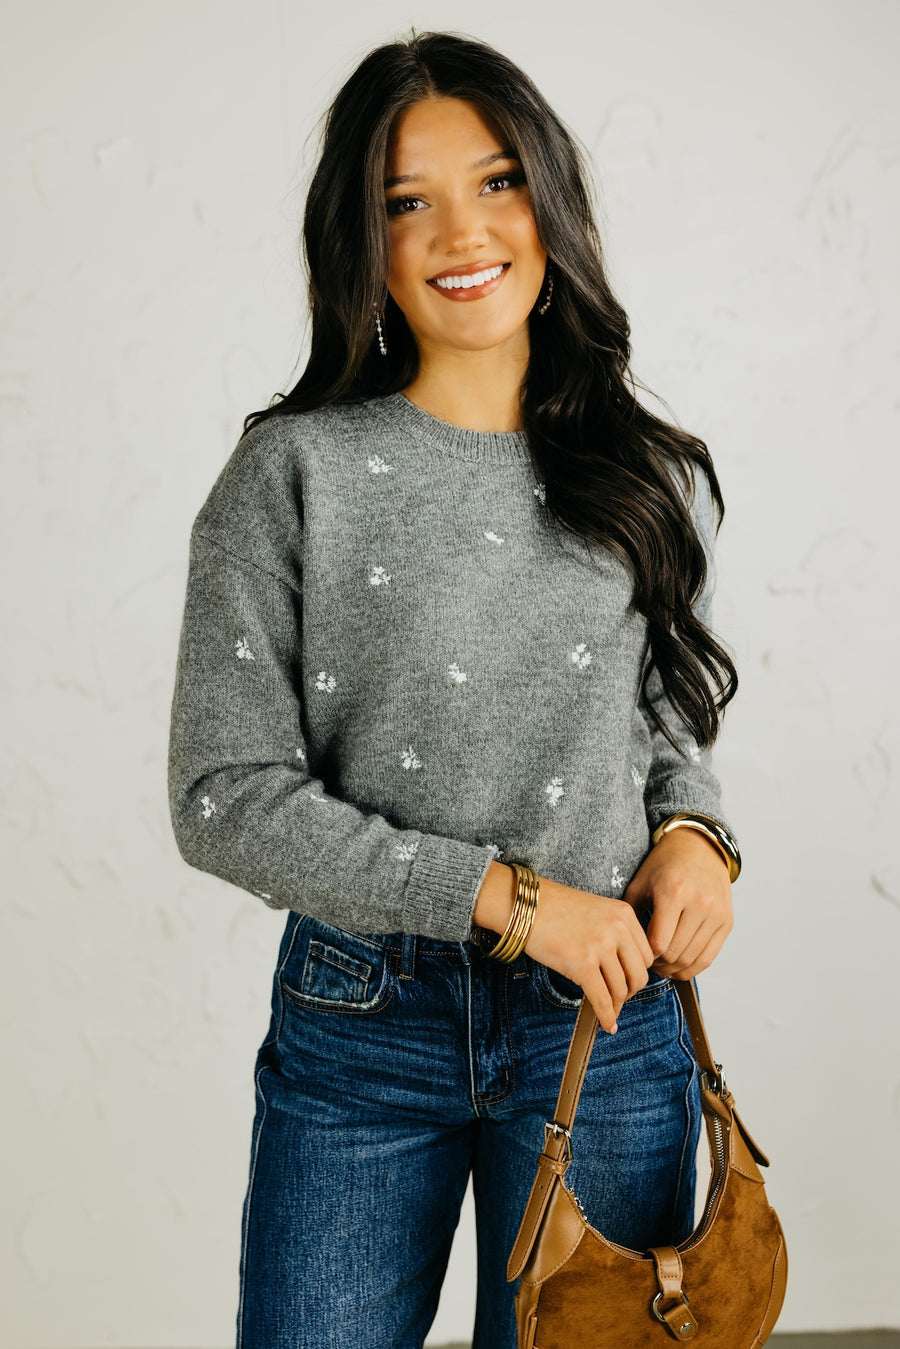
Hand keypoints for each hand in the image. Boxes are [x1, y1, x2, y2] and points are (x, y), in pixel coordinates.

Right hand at [473, 863, 652, 1033]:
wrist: (525, 904)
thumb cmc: (555, 908)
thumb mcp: (597, 911)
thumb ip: (615, 934)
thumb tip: (624, 972)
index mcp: (624, 914)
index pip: (647, 955)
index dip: (637, 973)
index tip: (627, 981)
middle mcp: (618, 929)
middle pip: (639, 974)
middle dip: (630, 992)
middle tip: (618, 998)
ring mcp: (600, 946)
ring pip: (621, 989)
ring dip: (615, 1004)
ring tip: (607, 1008)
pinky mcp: (582, 964)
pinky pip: (602, 999)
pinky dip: (606, 1016)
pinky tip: (607, 1024)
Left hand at [624, 828, 732, 980]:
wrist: (698, 848)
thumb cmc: (663, 866)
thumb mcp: (639, 884)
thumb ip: (631, 917)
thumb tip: (628, 949)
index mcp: (673, 893)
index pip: (658, 943)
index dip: (645, 955)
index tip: (637, 953)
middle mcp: (699, 903)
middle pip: (675, 953)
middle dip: (658, 965)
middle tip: (648, 964)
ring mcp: (716, 913)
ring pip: (692, 959)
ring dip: (674, 969)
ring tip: (662, 965)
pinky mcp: (727, 921)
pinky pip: (709, 956)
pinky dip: (693, 967)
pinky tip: (679, 966)